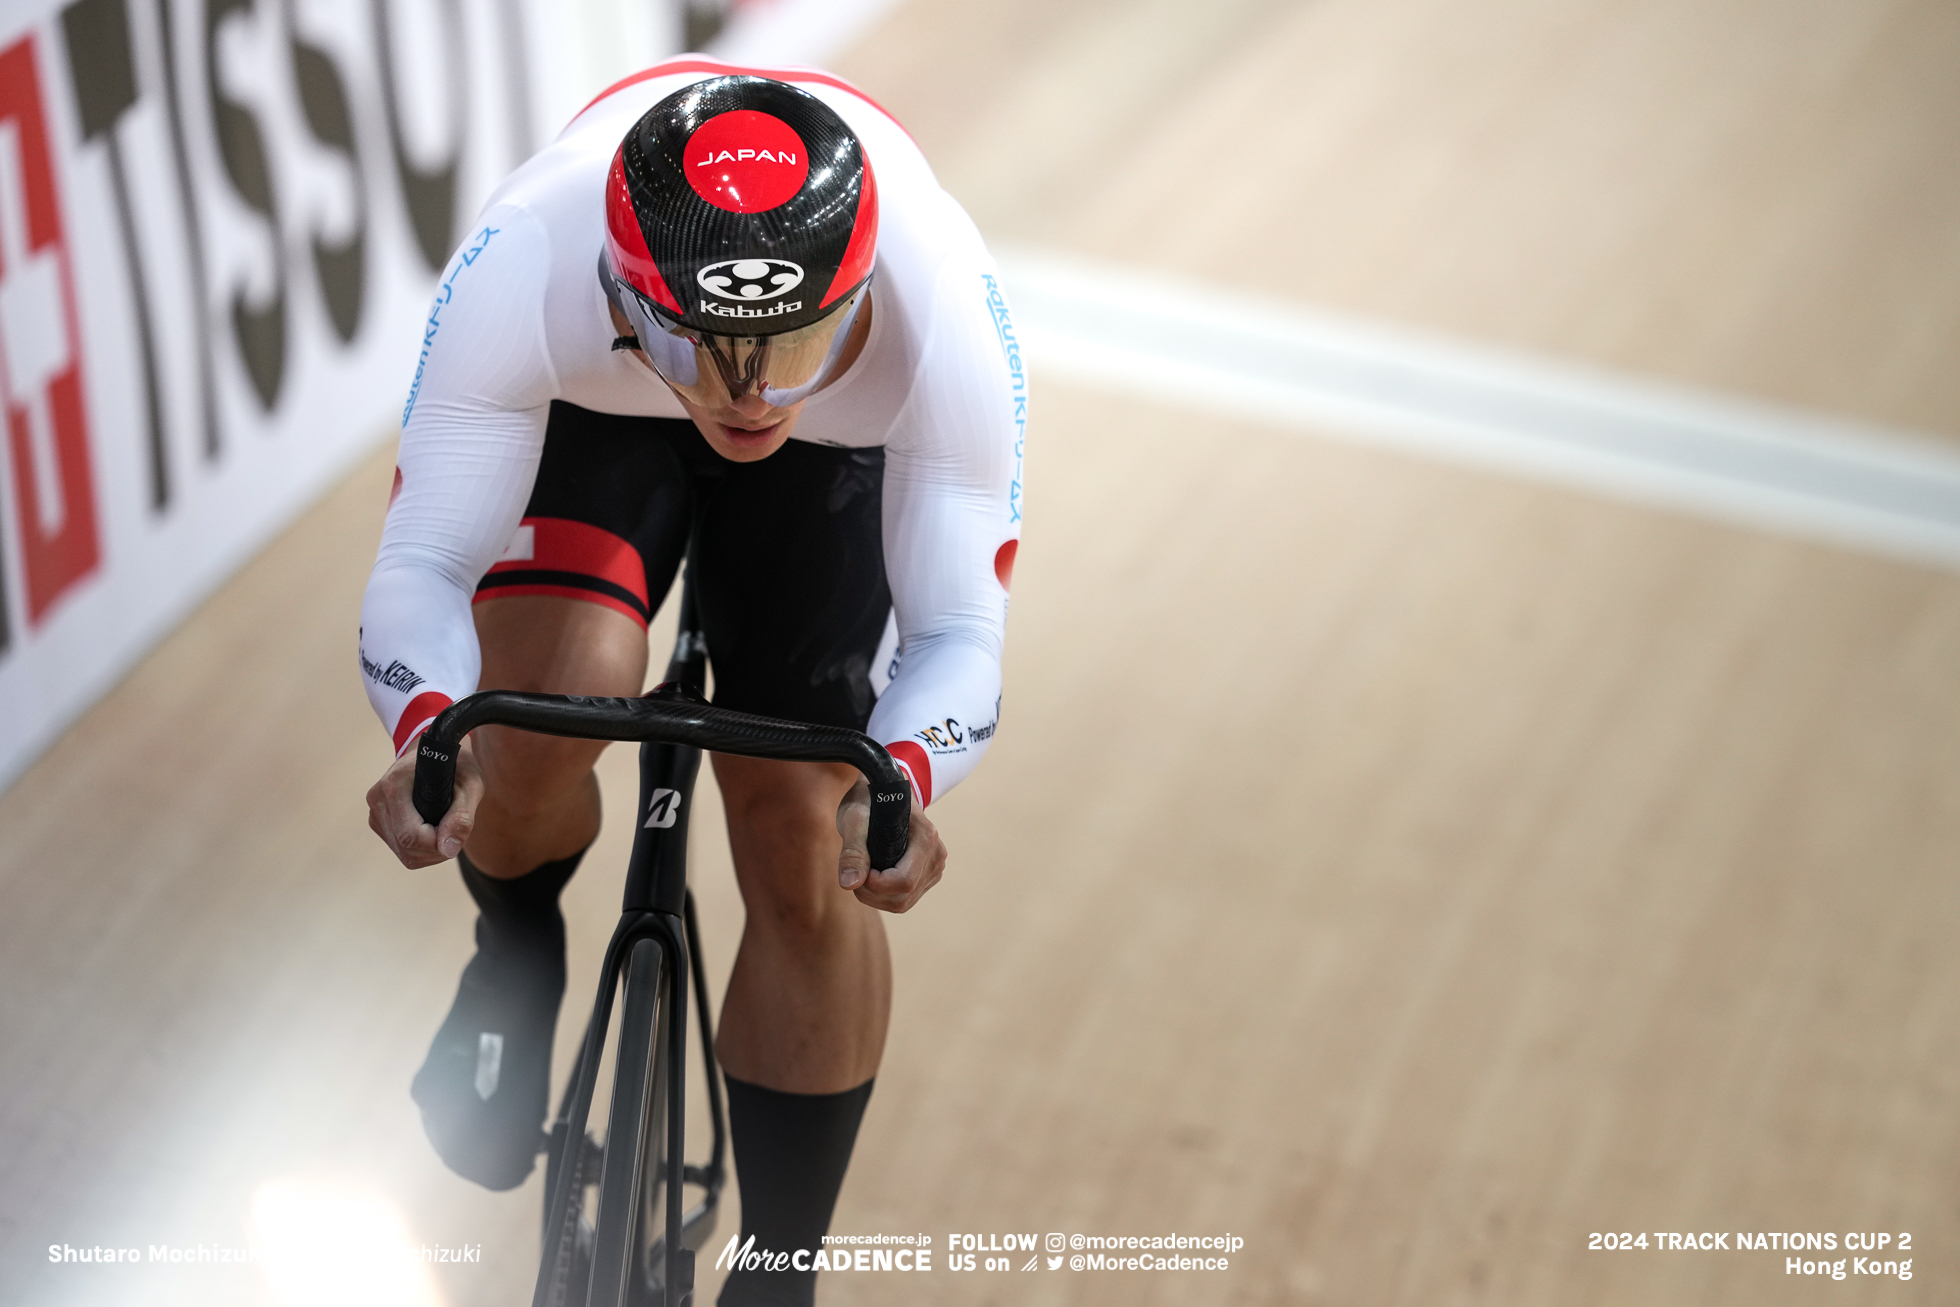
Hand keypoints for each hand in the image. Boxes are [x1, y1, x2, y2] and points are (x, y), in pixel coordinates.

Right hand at [366, 734, 483, 867]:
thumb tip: (449, 850)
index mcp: (394, 785)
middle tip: (455, 829)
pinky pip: (401, 850)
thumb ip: (462, 817)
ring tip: (445, 828)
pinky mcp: (378, 821)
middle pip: (407, 848)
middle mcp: (378, 799)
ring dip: (430, 851)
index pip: (411, 836)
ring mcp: (375, 812)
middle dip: (437, 849)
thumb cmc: (456, 765)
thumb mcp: (470, 784)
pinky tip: (433, 830)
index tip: (455, 830)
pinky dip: (422, 849)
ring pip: (404, 853)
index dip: (438, 843)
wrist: (437, 752)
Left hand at [835, 779, 945, 912]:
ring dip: (874, 896)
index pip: (904, 881)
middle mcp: (936, 856)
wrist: (885, 792)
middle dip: (871, 893)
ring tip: (862, 871)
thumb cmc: (870, 800)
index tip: (858, 869)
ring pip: (902, 903)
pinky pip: (904, 900)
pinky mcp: (927, 877)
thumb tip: (849, 883)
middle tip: (854, 871)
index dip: (875, 884)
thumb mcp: (855, 818)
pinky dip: (882, 896)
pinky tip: (872, 875)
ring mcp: (934, 868)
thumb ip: (852, 850)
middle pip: (902, 897)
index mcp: (926, 838)